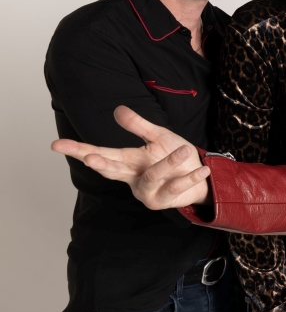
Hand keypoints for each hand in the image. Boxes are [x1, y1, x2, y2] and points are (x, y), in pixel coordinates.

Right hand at [51, 106, 210, 208]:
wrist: (200, 179)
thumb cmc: (176, 157)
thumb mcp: (160, 137)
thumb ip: (139, 126)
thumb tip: (117, 109)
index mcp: (129, 162)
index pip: (100, 154)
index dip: (79, 150)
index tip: (56, 145)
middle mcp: (133, 178)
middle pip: (113, 170)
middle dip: (101, 164)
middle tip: (89, 158)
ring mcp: (147, 192)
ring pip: (153, 176)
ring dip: (169, 163)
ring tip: (185, 149)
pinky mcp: (165, 201)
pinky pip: (177, 187)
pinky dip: (190, 176)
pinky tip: (203, 168)